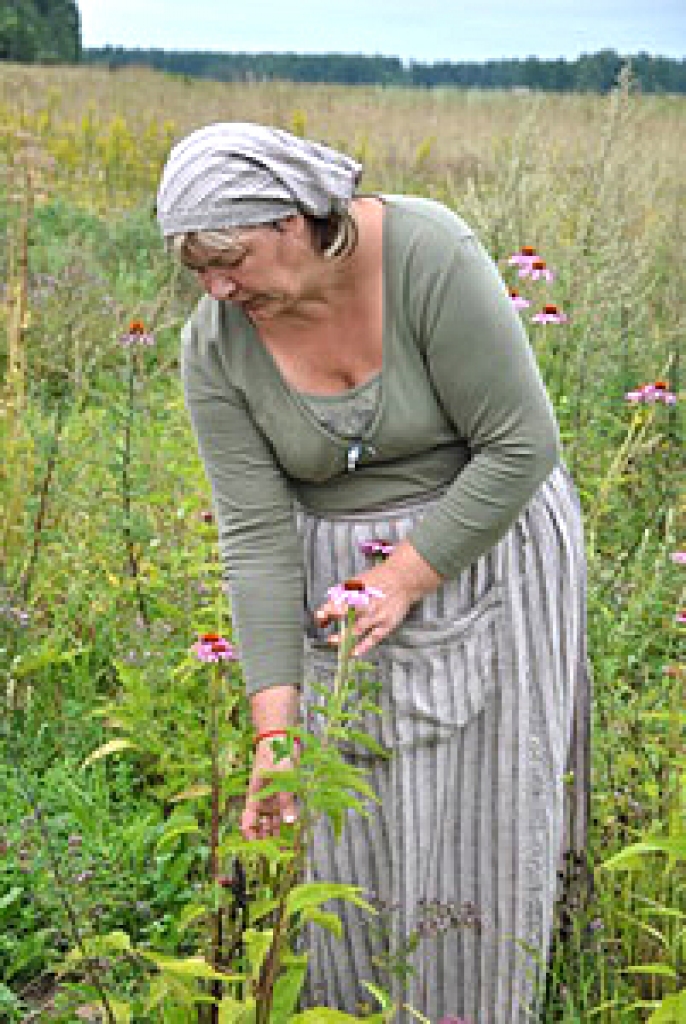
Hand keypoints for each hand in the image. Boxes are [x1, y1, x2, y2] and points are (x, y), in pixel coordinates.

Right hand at [240, 738, 298, 838]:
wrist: (281, 738)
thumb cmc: (275, 755)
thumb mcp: (280, 778)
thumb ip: (286, 800)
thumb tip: (289, 822)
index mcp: (254, 797)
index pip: (247, 822)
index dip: (249, 836)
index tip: (257, 848)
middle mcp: (262, 800)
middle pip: (260, 825)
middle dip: (266, 839)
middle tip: (276, 854)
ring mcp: (273, 797)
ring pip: (273, 820)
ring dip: (277, 833)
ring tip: (285, 848)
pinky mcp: (284, 792)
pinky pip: (284, 811)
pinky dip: (287, 821)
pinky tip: (293, 831)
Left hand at [315, 539, 441, 657]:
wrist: (403, 580)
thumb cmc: (376, 581)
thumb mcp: (357, 582)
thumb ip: (342, 595)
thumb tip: (326, 610)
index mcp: (357, 590)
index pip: (337, 602)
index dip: (326, 611)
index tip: (319, 619)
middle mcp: (367, 602)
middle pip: (346, 615)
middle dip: (333, 622)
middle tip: (324, 631)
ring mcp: (378, 614)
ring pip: (357, 629)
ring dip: (343, 638)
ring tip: (333, 642)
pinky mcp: (388, 624)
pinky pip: (374, 638)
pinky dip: (363, 647)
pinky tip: (352, 653)